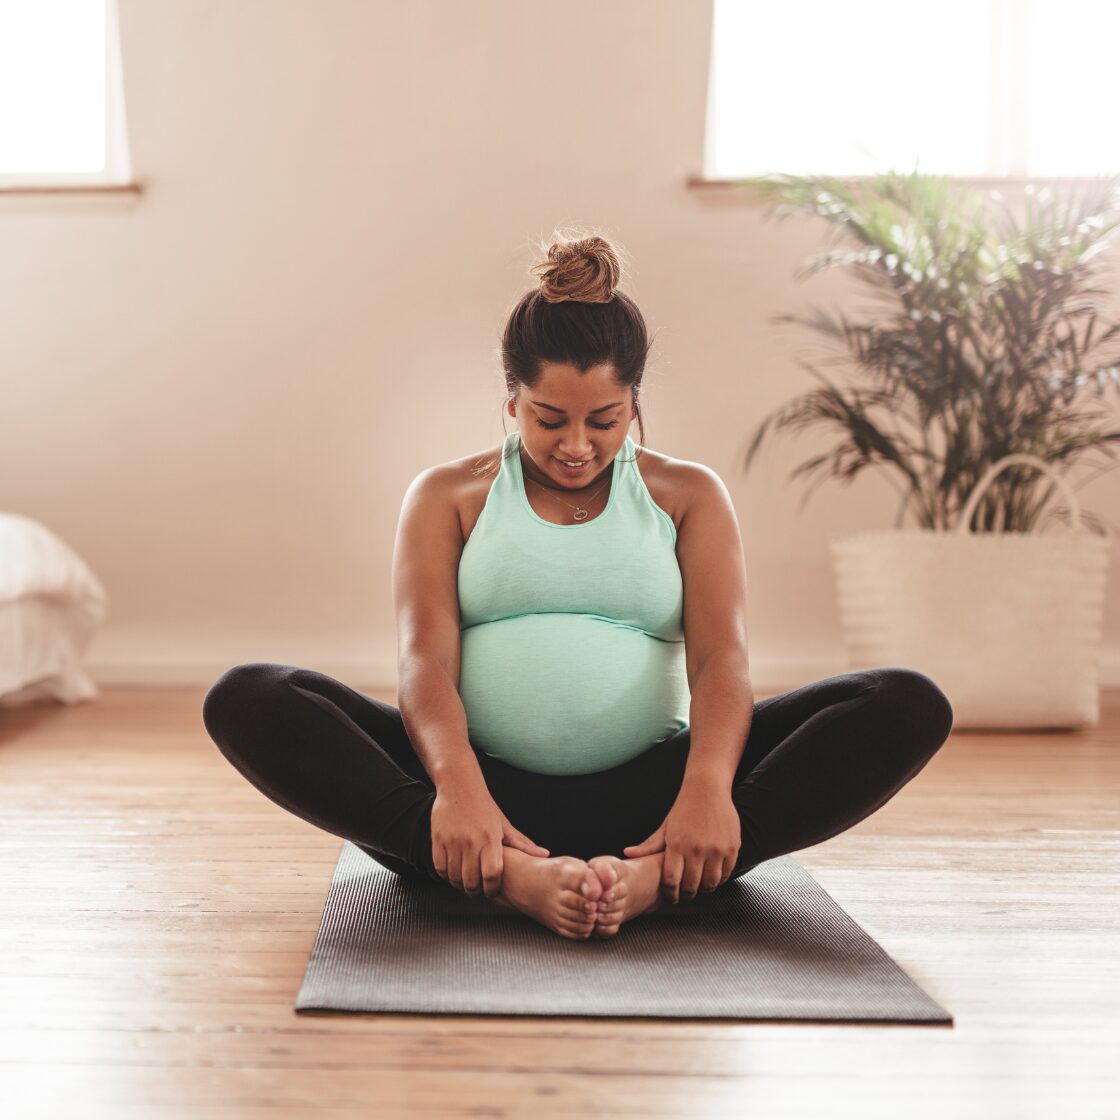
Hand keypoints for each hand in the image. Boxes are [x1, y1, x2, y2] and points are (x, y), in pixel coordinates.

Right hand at [431, 782, 548, 898]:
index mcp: (491, 838)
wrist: (459, 786)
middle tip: (478, 890)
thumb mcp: (504, 825)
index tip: (492, 891)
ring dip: (460, 885)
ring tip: (465, 882)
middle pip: (472, 881)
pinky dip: (446, 876)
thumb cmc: (484, 807)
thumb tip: (544, 854)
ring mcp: (453, 841)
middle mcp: (471, 841)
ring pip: (454, 877)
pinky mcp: (438, 839)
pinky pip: (440, 868)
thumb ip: (522, 844)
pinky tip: (453, 872)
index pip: (492, 874)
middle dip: (476, 891)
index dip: (492, 889)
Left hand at [623, 784, 740, 903]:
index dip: (671, 894)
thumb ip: (649, 845)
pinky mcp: (732, 847)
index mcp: (677, 845)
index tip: (671, 897)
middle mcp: (697, 849)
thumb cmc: (684, 808)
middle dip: (687, 894)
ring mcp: (716, 849)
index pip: (672, 881)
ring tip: (700, 885)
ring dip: (705, 888)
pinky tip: (713, 874)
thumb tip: (628, 854)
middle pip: (692, 887)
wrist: (707, 788)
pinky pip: (727, 873)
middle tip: (685, 894)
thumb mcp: (665, 826)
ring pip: (711, 884)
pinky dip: (720, 878)